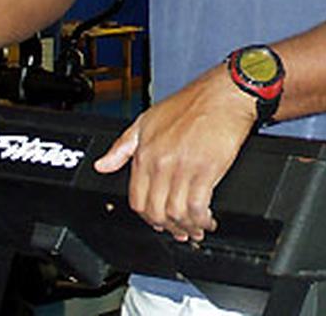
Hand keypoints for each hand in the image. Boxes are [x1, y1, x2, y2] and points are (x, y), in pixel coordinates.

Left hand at [94, 65, 256, 241]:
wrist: (223, 95)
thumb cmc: (190, 104)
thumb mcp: (146, 121)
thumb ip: (122, 147)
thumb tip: (102, 165)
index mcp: (145, 153)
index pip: (136, 199)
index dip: (147, 217)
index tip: (157, 222)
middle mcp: (161, 162)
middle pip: (155, 211)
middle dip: (167, 228)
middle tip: (178, 231)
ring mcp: (183, 167)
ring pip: (176, 213)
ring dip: (186, 227)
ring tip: (196, 228)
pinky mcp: (206, 170)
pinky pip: (198, 206)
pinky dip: (202, 219)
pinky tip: (207, 219)